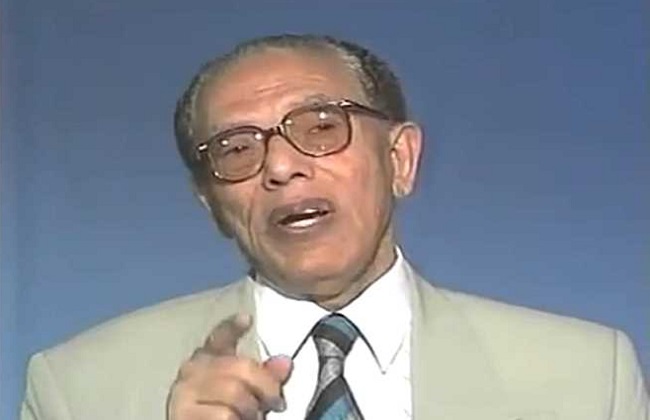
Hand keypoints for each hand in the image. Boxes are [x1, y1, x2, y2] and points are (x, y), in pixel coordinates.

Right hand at [167, 313, 292, 419]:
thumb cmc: (221, 415)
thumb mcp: (247, 395)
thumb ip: (265, 378)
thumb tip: (285, 363)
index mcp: (206, 361)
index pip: (219, 337)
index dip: (232, 326)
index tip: (246, 319)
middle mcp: (192, 371)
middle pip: (240, 366)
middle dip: (265, 386)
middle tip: (274, 402)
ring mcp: (184, 391)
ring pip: (234, 392)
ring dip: (251, 410)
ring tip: (251, 417)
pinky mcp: (182, 414)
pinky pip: (224, 414)